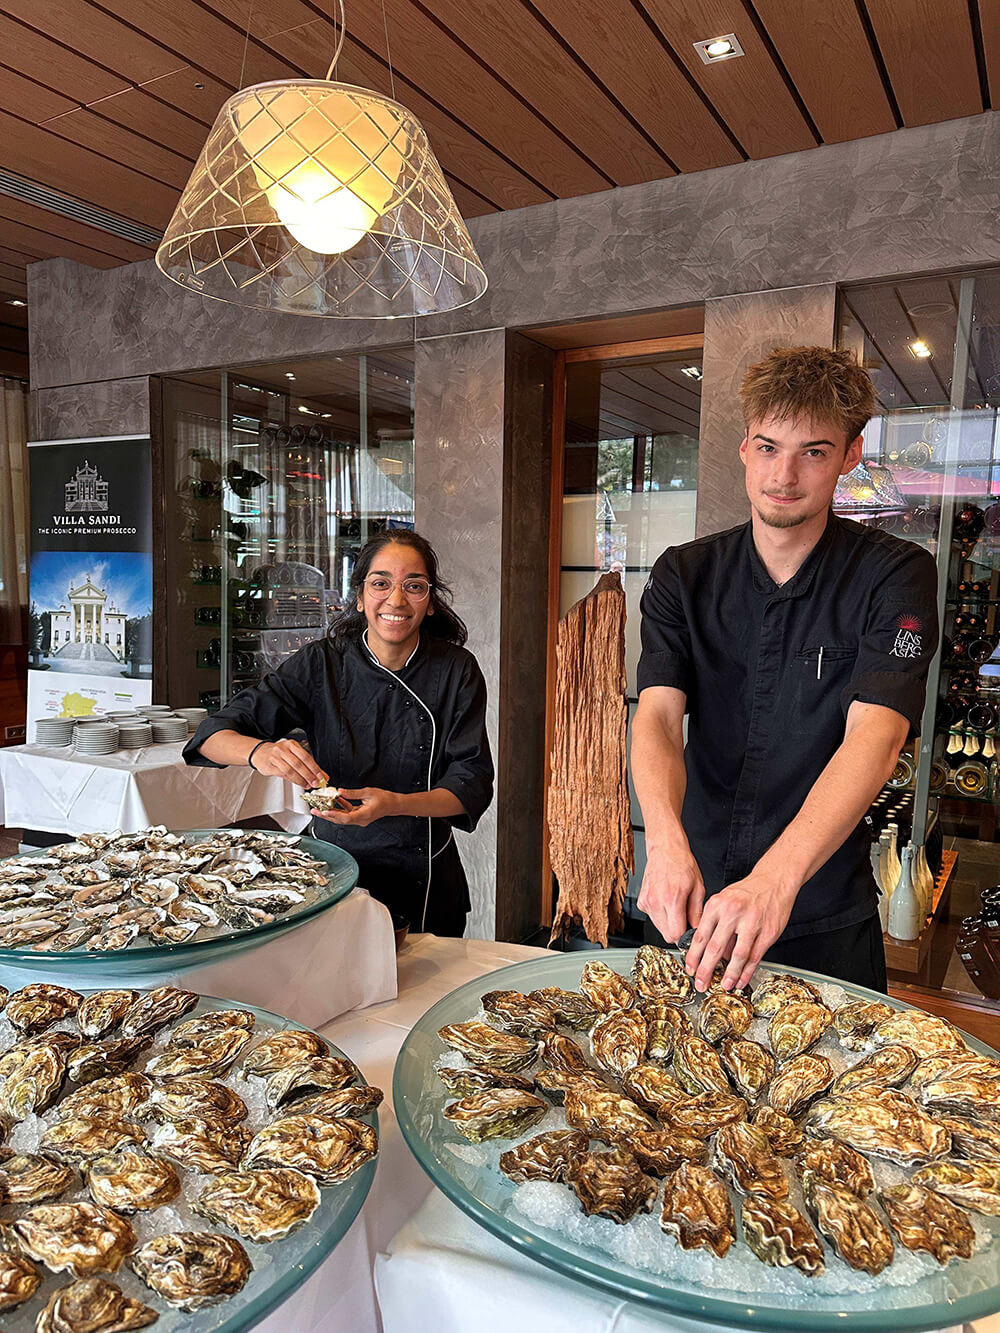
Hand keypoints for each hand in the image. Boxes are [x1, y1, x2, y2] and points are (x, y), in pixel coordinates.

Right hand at [250, 738, 326, 788]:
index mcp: (292, 745)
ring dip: (301, 779)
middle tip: (315, 782)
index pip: (306, 756)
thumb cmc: (279, 753)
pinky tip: (299, 783)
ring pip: (290, 770)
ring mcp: (276, 757)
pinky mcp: (270, 766)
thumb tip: (322, 775)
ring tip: (307, 785)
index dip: (314, 768)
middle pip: (299, 763)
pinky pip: (283, 774)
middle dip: (309, 775)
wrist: (260, 752)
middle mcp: (283, 749)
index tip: (321, 776)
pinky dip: (293, 780)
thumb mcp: (294, 754)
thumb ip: (308, 764)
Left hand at [313, 787, 399, 826]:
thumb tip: (340, 791)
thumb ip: (353, 793)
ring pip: (342, 818)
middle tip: (315, 811)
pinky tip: (334, 801)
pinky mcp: (358, 816)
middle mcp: (360, 820)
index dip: (333, 815)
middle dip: (327, 815)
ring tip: (319, 808)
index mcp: (364, 815)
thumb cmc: (384, 799)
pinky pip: (346, 814)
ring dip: (331, 812)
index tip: (324, 811)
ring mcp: (359, 819)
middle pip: (340, 820)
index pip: (345, 817)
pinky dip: (339, 808)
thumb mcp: (368, 792)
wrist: (393, 804)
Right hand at [636, 842, 705, 944]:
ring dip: (669, 923)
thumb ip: (697, 913)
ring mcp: (646, 902)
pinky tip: (666, 902)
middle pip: (666, 934)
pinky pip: (653, 917)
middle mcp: (655, 901)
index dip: (685, 937)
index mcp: (671, 899)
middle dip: (678, 931)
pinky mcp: (641, 901)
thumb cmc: (682, 864)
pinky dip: (661, 915)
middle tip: (685, 919)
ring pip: (659, 927)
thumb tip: (697, 930)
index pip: (675, 934)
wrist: (665, 849)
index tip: (691, 934)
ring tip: (676, 907)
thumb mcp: (698, 888)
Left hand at [684, 875, 797, 992]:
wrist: (774, 880)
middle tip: (701, 984)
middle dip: (706, 970)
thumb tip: (709, 951)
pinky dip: (747, 971)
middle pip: (715, 948)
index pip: (701, 935)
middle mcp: (732, 913)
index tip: (690, 969)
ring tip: (724, 985)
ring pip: (737, 955)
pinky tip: (741, 979)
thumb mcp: (723, 900)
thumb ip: (715, 923)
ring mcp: (751, 923)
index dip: (694, 956)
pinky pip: (755, 956)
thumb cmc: (747, 892)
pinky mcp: (767, 932)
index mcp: (717, 905)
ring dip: (729, 974)